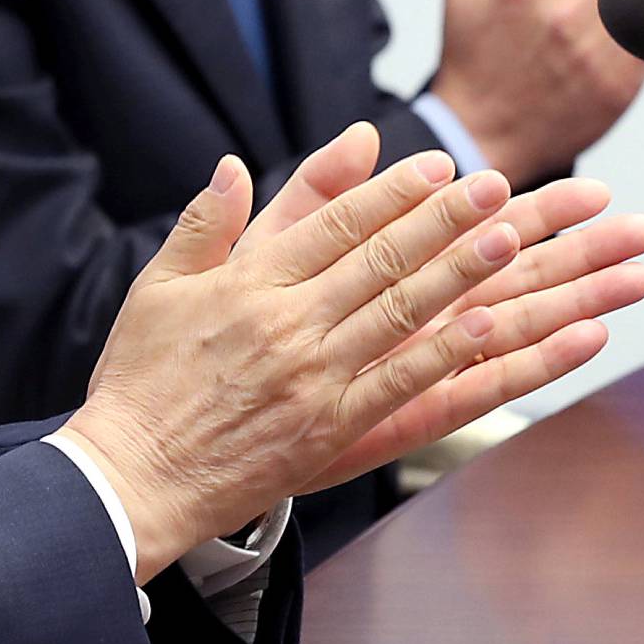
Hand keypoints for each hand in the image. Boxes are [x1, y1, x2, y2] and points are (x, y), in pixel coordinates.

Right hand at [64, 129, 643, 575]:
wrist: (130, 478)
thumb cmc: (140, 382)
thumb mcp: (158, 288)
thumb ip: (207, 224)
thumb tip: (236, 165)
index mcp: (248, 284)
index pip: (334, 222)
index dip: (392, 191)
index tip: (436, 165)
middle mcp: (287, 324)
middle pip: (381, 259)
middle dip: (445, 219)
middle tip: (497, 186)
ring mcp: (314, 378)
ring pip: (402, 314)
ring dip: (462, 273)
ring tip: (513, 240)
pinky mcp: (331, 429)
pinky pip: (401, 386)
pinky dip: (447, 353)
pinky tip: (488, 327)